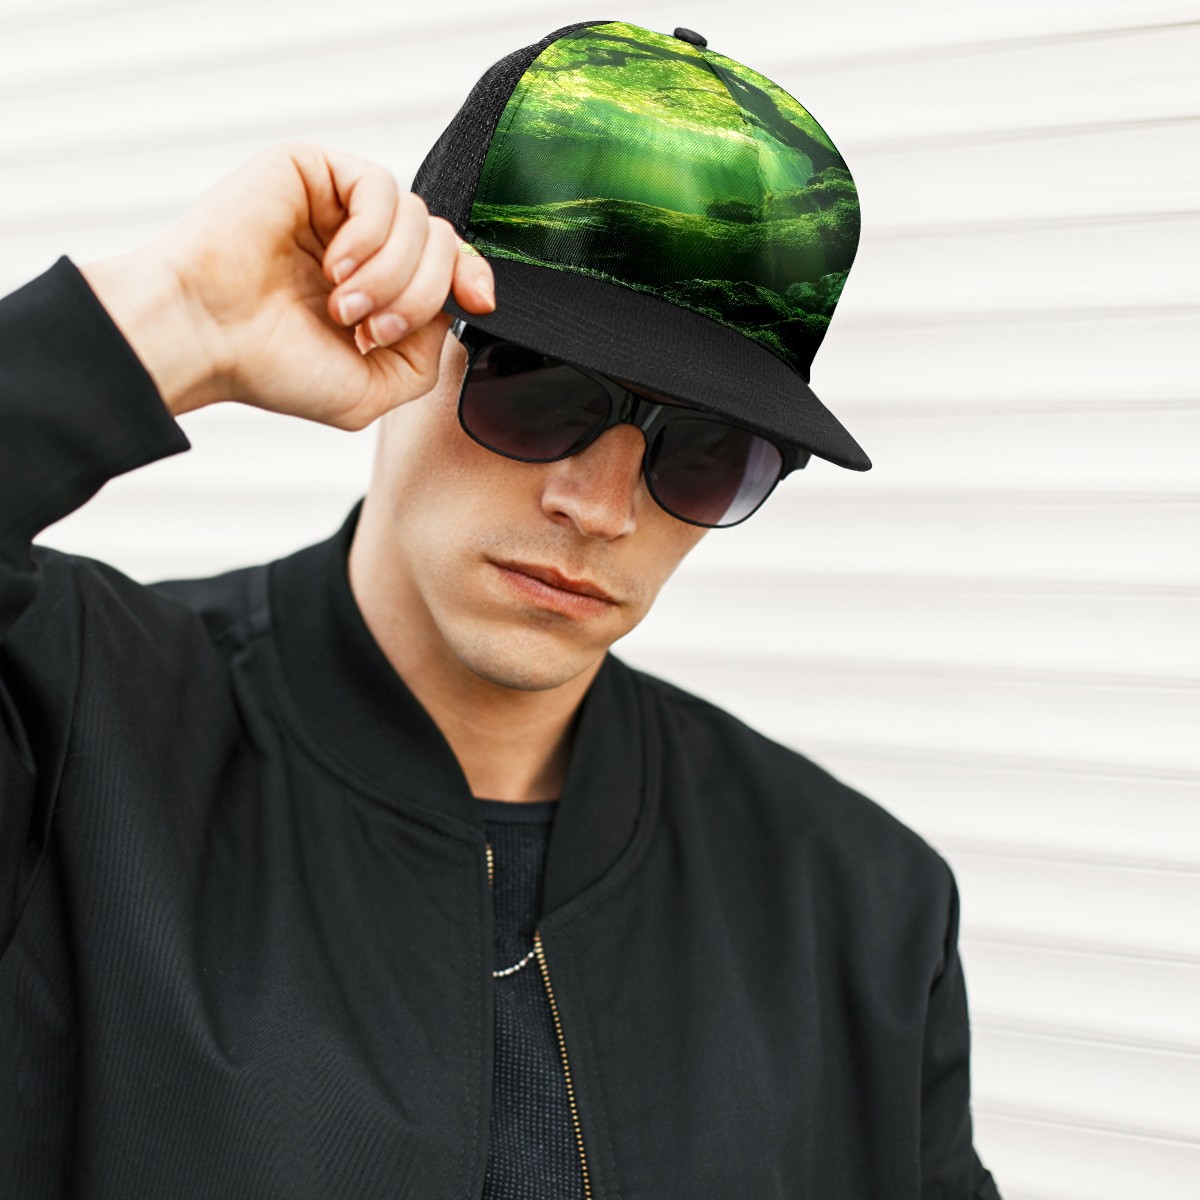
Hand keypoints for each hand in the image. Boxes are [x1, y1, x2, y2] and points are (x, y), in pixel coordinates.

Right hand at [81, 141, 496, 426]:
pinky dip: (370, 236)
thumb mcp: (372, 391)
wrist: (206, 338)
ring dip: (391, 275)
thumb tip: (449, 311)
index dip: (473, 277)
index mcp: (377, 288)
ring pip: (419, 219)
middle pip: (442, 243)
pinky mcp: (312, 170)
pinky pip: (381, 188)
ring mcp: (336, 205)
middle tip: (368, 328)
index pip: (450, 264)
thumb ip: (426, 357)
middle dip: (420, 295)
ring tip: (342, 305)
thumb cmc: (273, 367)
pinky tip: (333, 266)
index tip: (478, 302)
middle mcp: (362, 243)